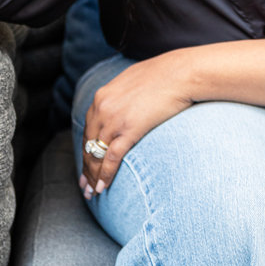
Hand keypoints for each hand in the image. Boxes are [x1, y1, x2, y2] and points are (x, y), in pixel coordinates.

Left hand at [79, 50, 193, 198]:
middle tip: (84, 185)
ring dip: (92, 176)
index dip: (85, 149)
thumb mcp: (133, 81)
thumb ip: (121, 96)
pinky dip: (105, 174)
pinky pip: (112, 158)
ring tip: (92, 192)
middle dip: (85, 167)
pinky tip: (102, 187)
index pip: (88, 129)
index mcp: (102, 96)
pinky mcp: (129, 130)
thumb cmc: (163, 75)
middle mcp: (102, 108)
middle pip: (88, 144)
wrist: (180, 73)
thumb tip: (122, 106)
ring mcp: (114, 119)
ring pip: (96, 154)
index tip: (86, 164)